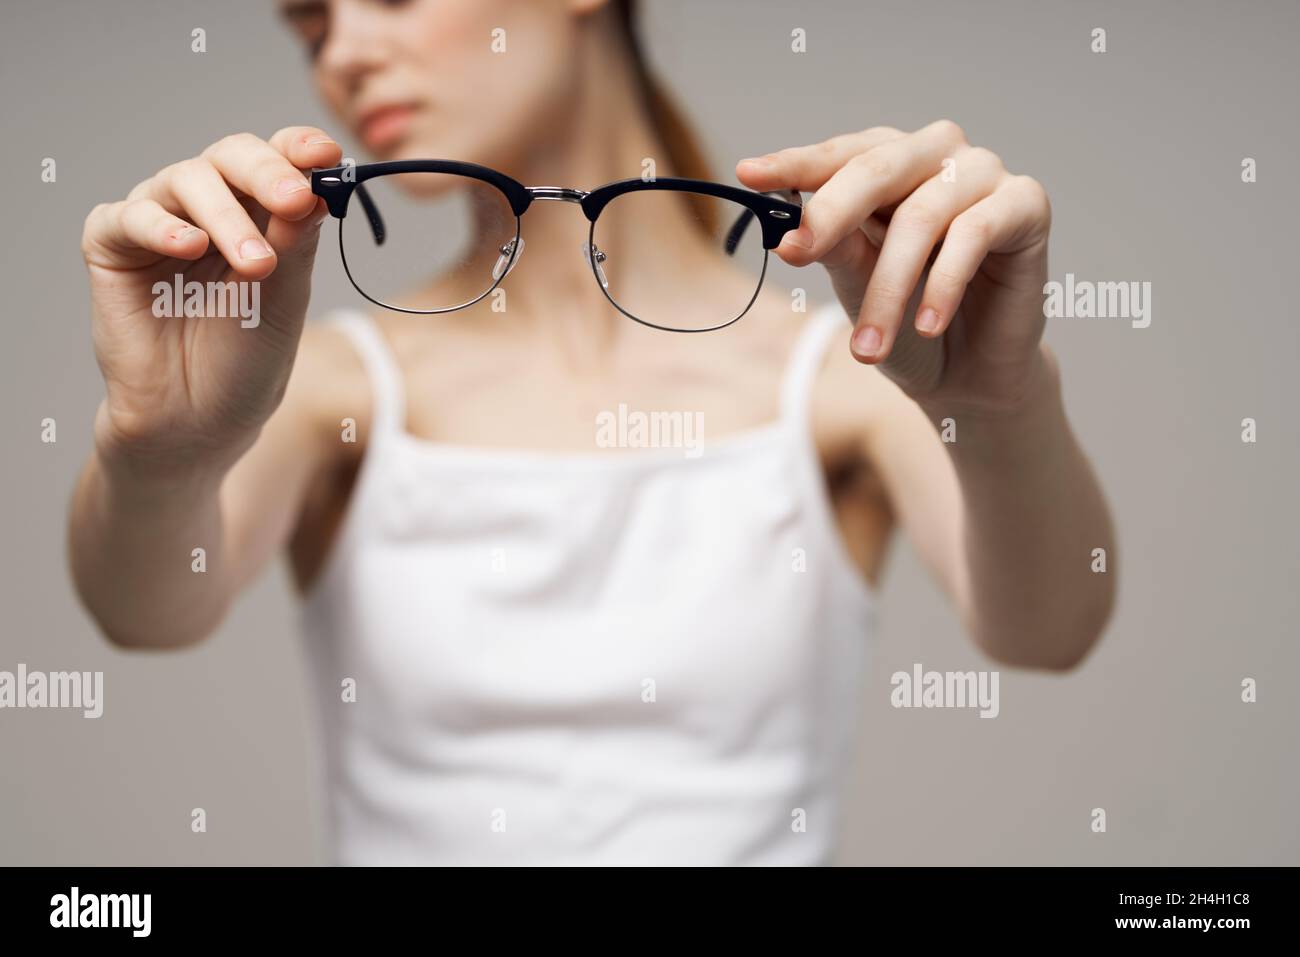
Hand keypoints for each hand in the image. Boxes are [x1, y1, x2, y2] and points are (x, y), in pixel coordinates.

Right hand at [80, 126, 342, 475]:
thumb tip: (317, 183)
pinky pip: (129, 216)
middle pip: (232, 157)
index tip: (327, 156)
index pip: (279, 160)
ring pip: (186, 181)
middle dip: (266, 173)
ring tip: (254, 264)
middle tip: (294, 200)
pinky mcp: (112, 246)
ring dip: (225, 216)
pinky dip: (160, 227)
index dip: (300, 149)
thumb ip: (295, 240)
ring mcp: (160, 222)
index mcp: (259, 212)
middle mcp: (209, 207)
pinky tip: (190, 247)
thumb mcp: (284, 297)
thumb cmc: (246, 360)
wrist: (199, 420)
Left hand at [737, 120, 1053, 417]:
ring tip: (867, 349)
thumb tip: (792, 231)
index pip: (836, 154)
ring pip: (922, 216)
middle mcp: (935, 154)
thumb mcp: (857, 285)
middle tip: (797, 252)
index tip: (747, 175)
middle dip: (831, 213)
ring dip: (888, 289)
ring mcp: (983, 172)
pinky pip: (975, 234)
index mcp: (887, 163)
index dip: (792, 165)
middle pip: (877, 168)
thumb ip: (834, 249)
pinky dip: (943, 286)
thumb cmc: (905, 321)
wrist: (967, 374)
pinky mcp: (1026, 202)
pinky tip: (926, 325)